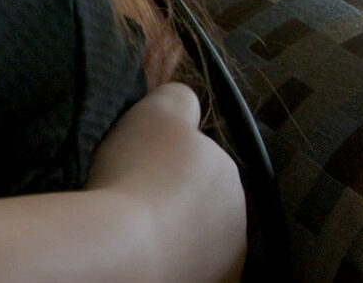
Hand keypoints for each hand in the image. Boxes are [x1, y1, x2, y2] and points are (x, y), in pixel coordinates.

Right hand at [86, 83, 245, 282]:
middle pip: (200, 202)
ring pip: (196, 239)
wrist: (124, 248)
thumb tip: (184, 100)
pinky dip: (173, 263)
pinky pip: (189, 269)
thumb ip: (178, 97)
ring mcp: (226, 263)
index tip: (134, 164)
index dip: (163, 158)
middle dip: (174, 198)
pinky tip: (145, 254)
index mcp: (227, 172)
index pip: (197, 158)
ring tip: (134, 230)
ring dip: (174, 233)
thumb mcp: (157, 109)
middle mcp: (238, 220)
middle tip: (130, 197)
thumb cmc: (137, 174)